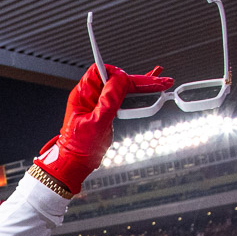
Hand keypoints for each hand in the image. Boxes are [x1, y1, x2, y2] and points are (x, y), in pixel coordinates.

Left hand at [33, 63, 175, 194]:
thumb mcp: (96, 122)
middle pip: (116, 80)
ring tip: (160, 85)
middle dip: (138, 80)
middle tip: (159, 82)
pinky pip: (121, 99)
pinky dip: (136, 96)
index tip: (132, 80)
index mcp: (83, 94)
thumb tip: (120, 78)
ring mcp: (98, 103)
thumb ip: (109, 100)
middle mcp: (90, 95)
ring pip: (121, 89)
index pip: (101, 72)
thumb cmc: (79, 147)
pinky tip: (149, 93)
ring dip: (140, 87)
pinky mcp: (105, 111)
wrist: (76, 163)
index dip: (118, 73)